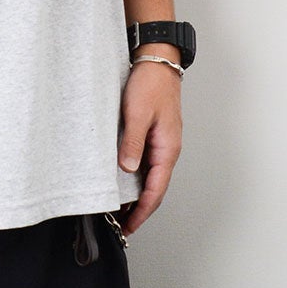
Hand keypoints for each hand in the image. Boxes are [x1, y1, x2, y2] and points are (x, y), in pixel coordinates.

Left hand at [117, 60, 182, 234]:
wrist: (157, 61)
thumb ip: (132, 142)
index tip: (129, 226)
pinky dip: (136, 176)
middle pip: (155, 187)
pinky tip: (122, 178)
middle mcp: (167, 149)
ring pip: (150, 176)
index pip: (156, 190)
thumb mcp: (137, 113)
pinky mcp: (153, 134)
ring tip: (119, 207)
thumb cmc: (150, 84)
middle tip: (120, 224)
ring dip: (137, 193)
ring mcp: (161, 142)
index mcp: (167, 148)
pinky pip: (146, 162)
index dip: (142, 211)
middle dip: (140, 208)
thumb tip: (128, 170)